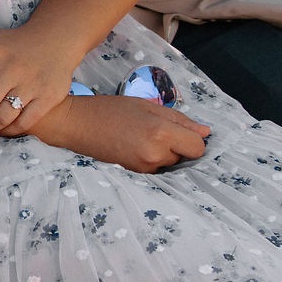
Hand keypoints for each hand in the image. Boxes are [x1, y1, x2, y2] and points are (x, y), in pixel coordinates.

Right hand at [33, 94, 209, 172]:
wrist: (75, 125)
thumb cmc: (109, 110)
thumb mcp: (146, 106)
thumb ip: (179, 120)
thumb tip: (206, 132)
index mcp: (160, 133)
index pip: (198, 147)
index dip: (192, 138)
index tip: (179, 130)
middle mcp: (155, 154)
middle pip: (185, 156)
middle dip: (176, 145)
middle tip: (152, 130)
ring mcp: (144, 168)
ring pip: (170, 163)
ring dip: (163, 153)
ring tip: (139, 138)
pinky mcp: (135, 175)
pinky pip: (157, 169)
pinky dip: (152, 160)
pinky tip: (134, 148)